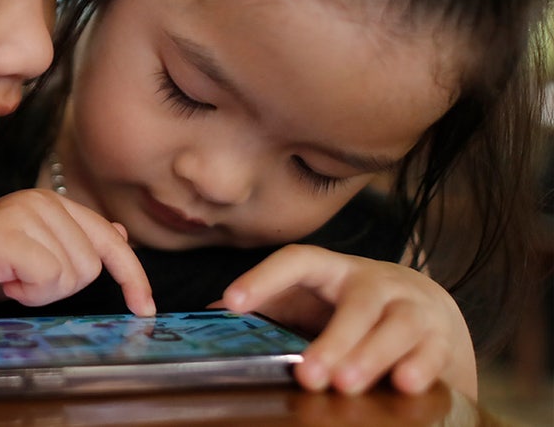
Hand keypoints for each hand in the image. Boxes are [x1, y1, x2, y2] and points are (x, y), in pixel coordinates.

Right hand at [0, 189, 155, 316]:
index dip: (133, 276)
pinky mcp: (2, 235)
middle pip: (92, 264)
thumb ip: (74, 242)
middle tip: (21, 281)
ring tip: (8, 278)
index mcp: (51, 203)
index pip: (110, 240)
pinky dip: (26, 292)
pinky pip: (46, 277)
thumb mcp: (33, 255)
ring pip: (71, 273)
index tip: (144, 308)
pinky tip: (0, 280)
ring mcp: (20, 214)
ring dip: (41, 292)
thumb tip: (120, 233)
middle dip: (61, 288)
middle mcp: (39, 201)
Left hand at [220, 244, 476, 399]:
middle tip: (307, 375)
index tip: (232, 303)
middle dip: (333, 340)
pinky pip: (433, 351)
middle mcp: (376, 283)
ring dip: (370, 356)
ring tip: (346, 385)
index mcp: (333, 272)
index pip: (298, 261)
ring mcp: (412, 309)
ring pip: (396, 327)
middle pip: (357, 303)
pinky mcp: (441, 339)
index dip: (264, 278)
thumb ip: (269, 310)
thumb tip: (207, 319)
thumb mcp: (310, 304)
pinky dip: (421, 368)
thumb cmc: (350, 311)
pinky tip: (405, 386)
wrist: (430, 312)